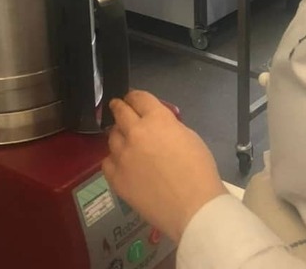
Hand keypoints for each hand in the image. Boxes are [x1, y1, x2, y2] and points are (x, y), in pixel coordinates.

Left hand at [103, 90, 226, 242]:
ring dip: (119, 135)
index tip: (132, 99)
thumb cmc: (199, 172)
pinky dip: (114, 160)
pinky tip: (120, 164)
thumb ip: (168, 126)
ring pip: (112, 137)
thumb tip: (157, 127)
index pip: (138, 97)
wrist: (194, 208)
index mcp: (156, 119)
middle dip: (120, 107)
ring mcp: (123, 155)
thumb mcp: (189, 136)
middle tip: (119, 108)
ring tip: (124, 141)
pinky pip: (107, 162)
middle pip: (120, 111)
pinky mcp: (117, 178)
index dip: (135, 96)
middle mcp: (135, 132)